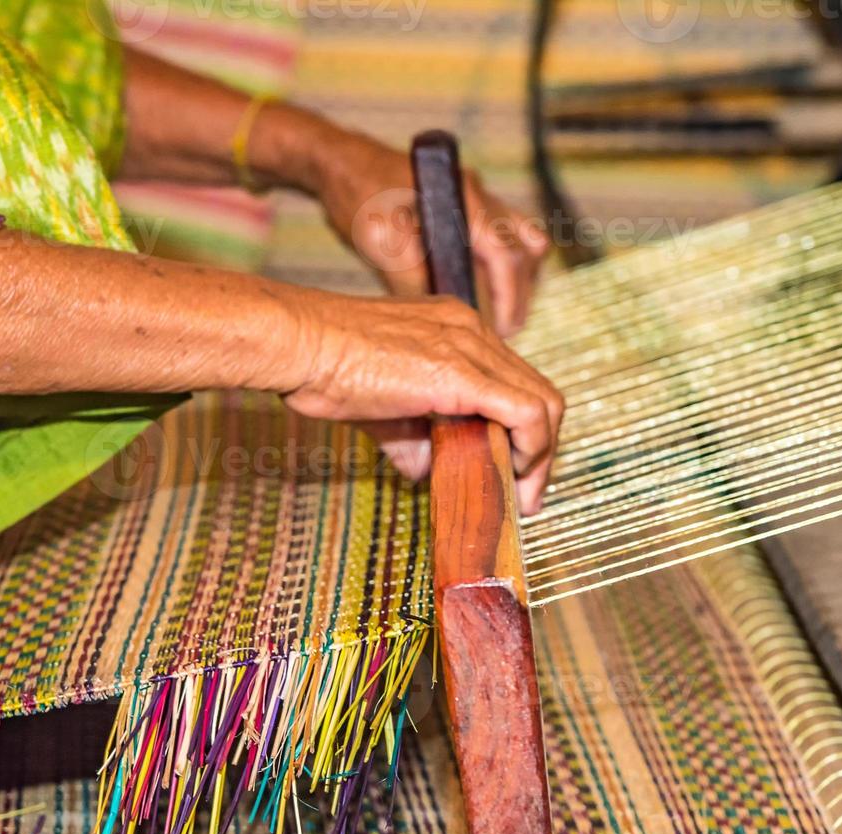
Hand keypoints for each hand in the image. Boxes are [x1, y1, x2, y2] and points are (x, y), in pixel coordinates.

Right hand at [278, 288, 562, 513]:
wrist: (298, 344)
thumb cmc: (323, 367)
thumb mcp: (380, 407)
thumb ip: (412, 437)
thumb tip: (426, 470)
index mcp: (456, 329)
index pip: (515, 380)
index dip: (525, 430)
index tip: (516, 469)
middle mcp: (472, 330)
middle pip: (539, 392)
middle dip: (542, 449)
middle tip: (526, 492)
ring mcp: (471, 346)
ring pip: (543, 404)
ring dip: (540, 457)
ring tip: (521, 495)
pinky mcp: (463, 372)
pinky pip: (526, 414)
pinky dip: (531, 451)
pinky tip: (513, 478)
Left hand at [312, 131, 550, 336]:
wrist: (343, 163)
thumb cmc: (356, 194)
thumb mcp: (377, 240)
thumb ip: (410, 276)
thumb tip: (442, 312)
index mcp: (459, 197)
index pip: (505, 252)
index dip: (511, 296)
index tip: (505, 329)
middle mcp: (477, 194)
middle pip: (526, 246)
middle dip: (521, 292)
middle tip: (504, 330)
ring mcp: (477, 197)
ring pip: (523, 239)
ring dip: (518, 277)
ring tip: (499, 313)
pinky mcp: (469, 206)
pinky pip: (506, 236)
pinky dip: (503, 266)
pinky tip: (482, 290)